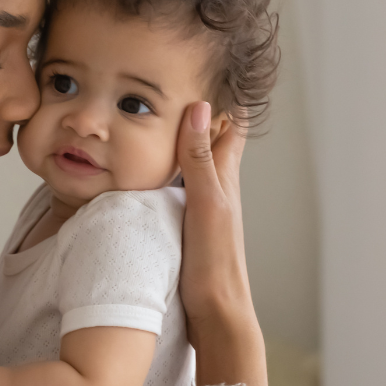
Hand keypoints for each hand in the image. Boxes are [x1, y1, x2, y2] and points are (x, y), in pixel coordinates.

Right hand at [176, 102, 267, 385]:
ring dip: (187, 140)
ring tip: (167, 115)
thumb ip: (200, 160)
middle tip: (183, 81)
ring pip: (197, 164)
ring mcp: (204, 211)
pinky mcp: (189, 229)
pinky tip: (155, 174)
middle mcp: (218, 191)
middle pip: (213, 141)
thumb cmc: (216, 266)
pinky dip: (171, 170)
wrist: (218, 319)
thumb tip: (199, 108)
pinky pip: (181, 188)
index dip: (226, 97)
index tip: (216, 66)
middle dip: (203, 111)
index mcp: (224, 180)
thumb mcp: (206, 206)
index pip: (230, 126)